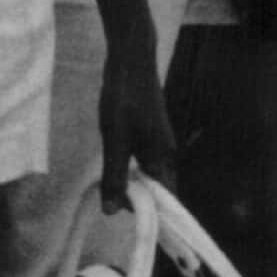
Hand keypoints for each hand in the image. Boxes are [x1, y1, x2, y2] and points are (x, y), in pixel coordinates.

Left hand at [96, 46, 176, 210]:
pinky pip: (143, 160)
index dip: (150, 213)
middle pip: (158, 189)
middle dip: (138, 199)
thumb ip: (115, 175)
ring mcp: (159, 142)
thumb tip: (112, 212)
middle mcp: (166, 153)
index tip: (126, 218)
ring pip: (149, 174)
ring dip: (132, 183)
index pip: (167, 200)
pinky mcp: (149, 132)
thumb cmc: (124, 97)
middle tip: (111, 200)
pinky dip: (130, 168)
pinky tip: (114, 165)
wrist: (131, 59)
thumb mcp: (115, 139)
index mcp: (164, 158)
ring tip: (110, 187)